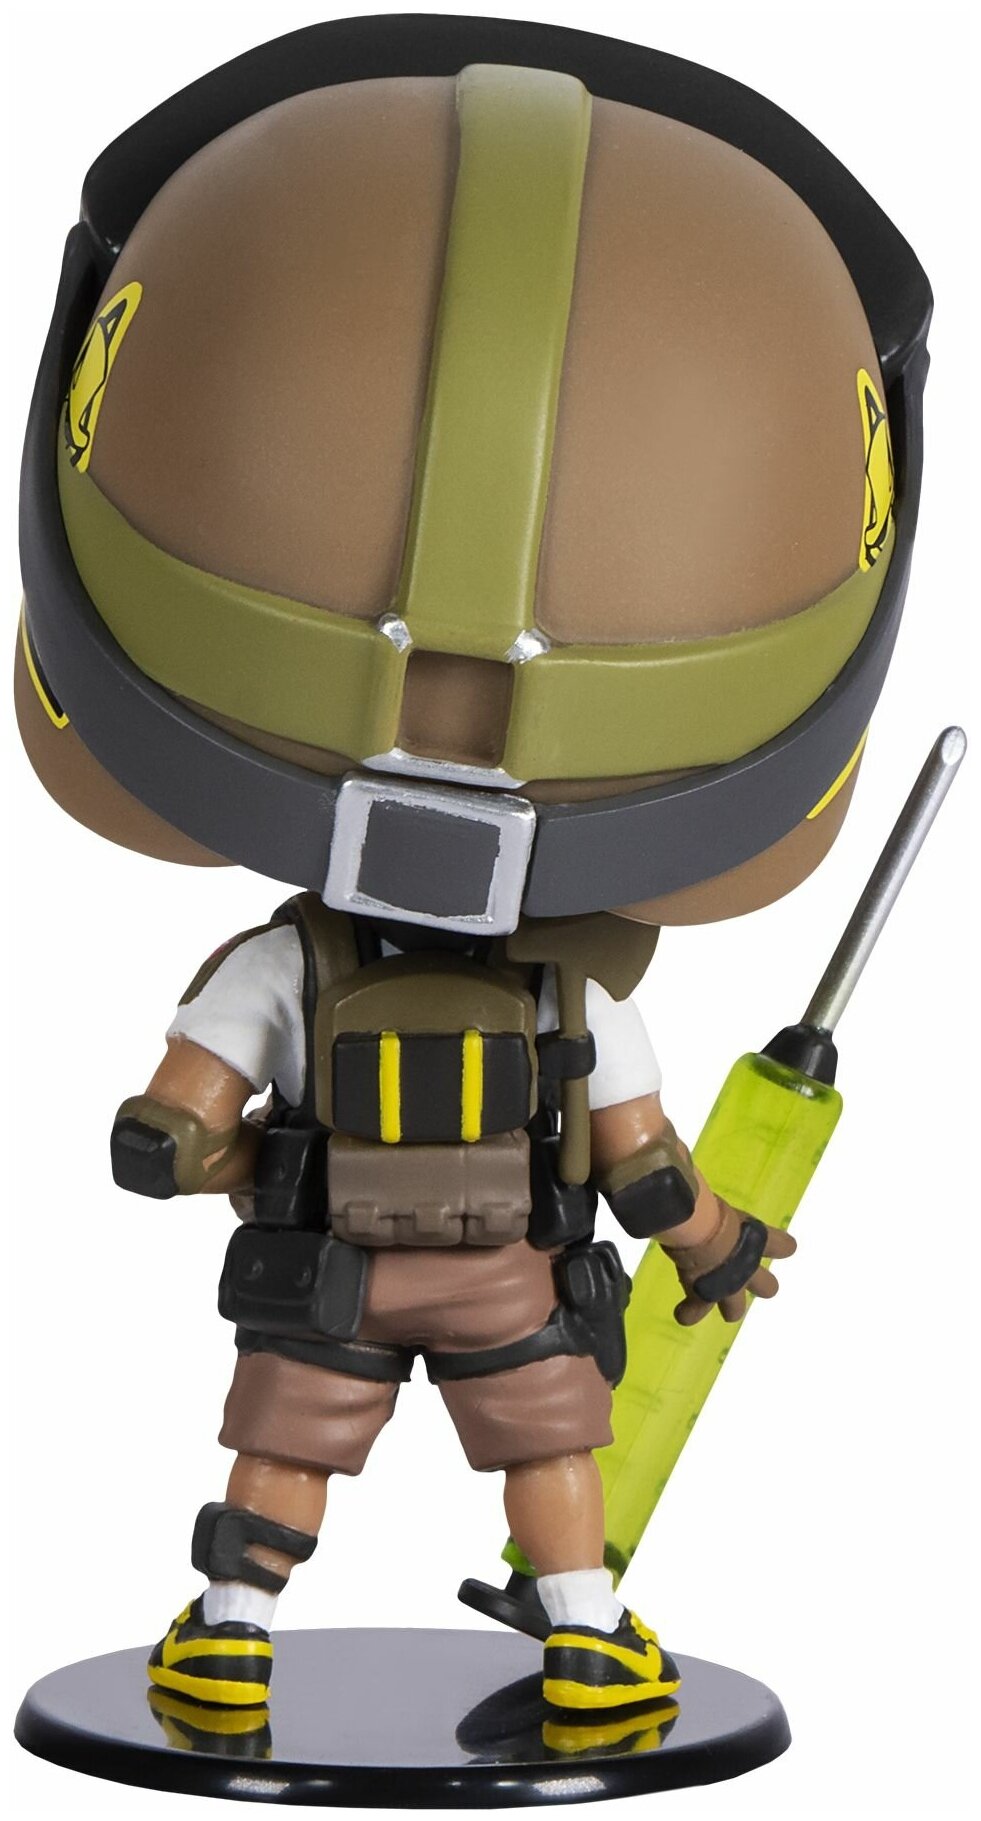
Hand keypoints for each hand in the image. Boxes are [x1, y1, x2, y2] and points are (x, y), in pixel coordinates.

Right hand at [663, 1198, 796, 1324]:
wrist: (697, 1231)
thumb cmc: (709, 1209)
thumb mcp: (718, 1207)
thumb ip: (716, 1212)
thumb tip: (699, 1198)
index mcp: (756, 1239)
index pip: (783, 1246)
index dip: (782, 1246)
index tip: (784, 1246)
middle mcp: (747, 1268)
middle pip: (768, 1288)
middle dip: (760, 1285)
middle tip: (743, 1276)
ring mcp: (727, 1287)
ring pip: (736, 1310)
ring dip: (728, 1306)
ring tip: (712, 1299)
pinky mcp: (703, 1297)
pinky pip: (695, 1312)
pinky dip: (689, 1313)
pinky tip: (683, 1314)